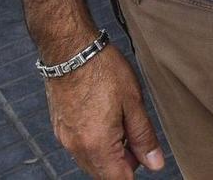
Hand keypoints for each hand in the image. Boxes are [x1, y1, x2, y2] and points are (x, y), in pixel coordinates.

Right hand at [45, 47, 164, 178]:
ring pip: (90, 161)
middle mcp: (77, 146)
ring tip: (119, 124)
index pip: (119, 179)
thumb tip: (154, 163)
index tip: (143, 156)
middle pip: (103, 174)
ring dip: (107, 154)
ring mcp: (65, 137)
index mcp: (98, 145)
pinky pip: (78, 147)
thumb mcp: (133, 101)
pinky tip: (102, 118)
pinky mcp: (58, 126)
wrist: (69, 47)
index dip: (135, 169)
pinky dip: (93, 142)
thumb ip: (144, 137)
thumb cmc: (101, 68)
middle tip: (134, 137)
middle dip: (122, 164)